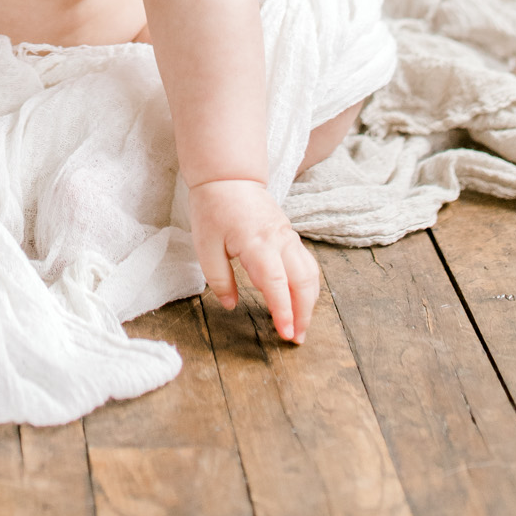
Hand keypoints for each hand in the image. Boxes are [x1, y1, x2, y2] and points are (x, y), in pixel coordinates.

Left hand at [187, 178, 318, 343]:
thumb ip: (218, 278)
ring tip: (300, 326)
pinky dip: (308, 286)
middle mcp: (279, 240)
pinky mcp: (290, 235)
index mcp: (256, 242)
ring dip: (309, 302)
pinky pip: (306, 264)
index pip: (276, 283)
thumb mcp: (205, 246)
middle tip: (295, 339)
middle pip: (303, 282)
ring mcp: (288, 236)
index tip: (285, 333)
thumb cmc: (213, 209)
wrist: (228, 176)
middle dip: (303, 314)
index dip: (283, 311)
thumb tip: (231, 305)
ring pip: (310, 273)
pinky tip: (300, 301)